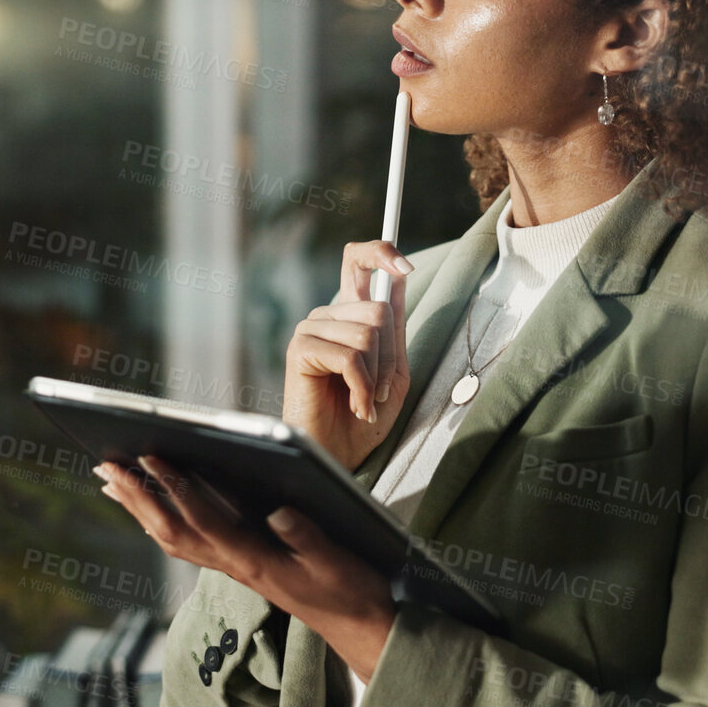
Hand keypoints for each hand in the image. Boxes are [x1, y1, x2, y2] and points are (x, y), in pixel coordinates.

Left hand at [97, 455, 394, 681]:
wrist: (356, 623)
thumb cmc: (348, 588)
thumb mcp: (335, 561)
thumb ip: (308, 537)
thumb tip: (280, 512)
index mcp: (255, 560)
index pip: (204, 521)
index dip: (176, 488)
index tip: (151, 457)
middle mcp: (234, 564)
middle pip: (172, 531)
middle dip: (138, 497)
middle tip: (106, 464)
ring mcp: (232, 566)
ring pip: (172, 538)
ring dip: (140, 507)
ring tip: (112, 478)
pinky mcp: (237, 564)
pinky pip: (187, 542)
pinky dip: (160, 520)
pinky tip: (149, 506)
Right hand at [283, 241, 412, 470]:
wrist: (339, 454)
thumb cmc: (364, 416)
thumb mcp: (393, 370)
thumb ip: (394, 327)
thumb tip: (400, 278)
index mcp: (349, 313)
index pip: (357, 260)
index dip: (381, 252)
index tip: (406, 266)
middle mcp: (327, 314)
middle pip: (379, 309)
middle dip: (390, 357)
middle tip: (379, 391)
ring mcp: (311, 329)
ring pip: (368, 334)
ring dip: (376, 378)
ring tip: (365, 401)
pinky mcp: (301, 349)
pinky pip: (350, 356)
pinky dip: (362, 388)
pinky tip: (356, 407)